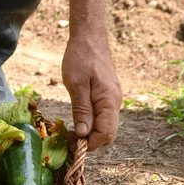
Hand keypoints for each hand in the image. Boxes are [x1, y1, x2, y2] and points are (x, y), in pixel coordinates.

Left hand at [62, 33, 121, 151]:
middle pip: (107, 134)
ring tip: (70, 133)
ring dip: (90, 134)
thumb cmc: (80, 58)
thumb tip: (84, 133)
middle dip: (90, 142)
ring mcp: (112, 100)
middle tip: (69, 141)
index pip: (105, 134)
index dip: (90, 144)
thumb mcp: (76, 84)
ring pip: (105, 127)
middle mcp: (115, 103)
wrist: (89, 38)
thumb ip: (82, 109)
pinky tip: (77, 122)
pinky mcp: (106, 96)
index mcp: (109, 101)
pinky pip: (102, 117)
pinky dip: (91, 124)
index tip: (72, 146)